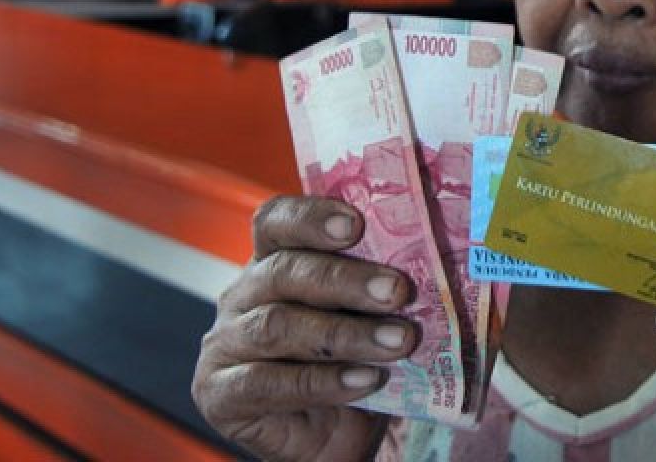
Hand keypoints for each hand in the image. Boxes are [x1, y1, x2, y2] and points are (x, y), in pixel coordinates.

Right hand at [192, 196, 417, 461]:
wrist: (334, 437)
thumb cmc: (353, 362)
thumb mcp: (369, 317)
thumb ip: (382, 287)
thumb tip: (434, 263)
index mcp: (274, 261)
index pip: (276, 222)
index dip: (311, 217)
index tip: (356, 225)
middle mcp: (243, 295)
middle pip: (284, 271)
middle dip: (346, 279)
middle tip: (398, 291)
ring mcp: (225, 343)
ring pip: (277, 326)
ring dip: (345, 334)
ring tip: (399, 341)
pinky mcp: (221, 392)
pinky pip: (267, 382)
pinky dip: (323, 381)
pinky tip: (367, 380)